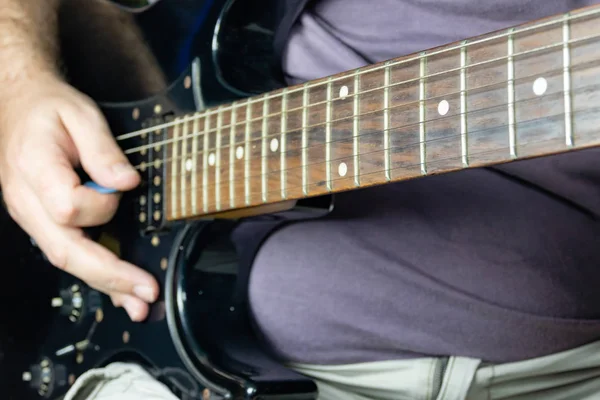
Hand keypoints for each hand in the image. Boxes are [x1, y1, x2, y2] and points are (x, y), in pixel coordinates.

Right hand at [0, 74, 158, 320]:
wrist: (19, 107)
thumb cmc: (48, 110)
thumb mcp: (79, 114)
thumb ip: (103, 149)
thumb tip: (126, 182)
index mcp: (34, 169)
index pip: (68, 206)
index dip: (102, 204)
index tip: (123, 186)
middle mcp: (27, 201)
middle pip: (65, 250)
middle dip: (109, 275)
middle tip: (144, 292)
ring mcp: (32, 216)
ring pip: (65, 259)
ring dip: (104, 284)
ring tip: (138, 303)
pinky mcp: (42, 221)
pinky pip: (68, 252)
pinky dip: (96, 274)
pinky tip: (118, 290)